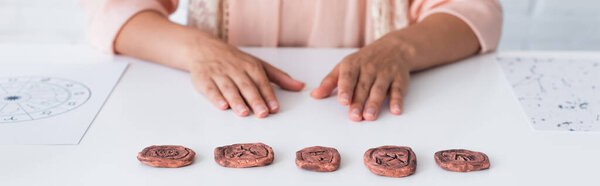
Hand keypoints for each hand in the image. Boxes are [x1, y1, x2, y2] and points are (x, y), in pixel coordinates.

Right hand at [188, 36, 304, 117]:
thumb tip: (300, 86)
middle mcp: (235, 70)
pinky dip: (216, 98)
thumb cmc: (235, 60)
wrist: (203, 47)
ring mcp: (219, 74)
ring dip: (236, 101)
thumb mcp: (258, 64)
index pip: (261, 82)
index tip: (275, 108)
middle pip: (246, 86)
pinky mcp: (203, 79)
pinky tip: (222, 106)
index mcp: (250, 66)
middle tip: (262, 113)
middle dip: (255, 100)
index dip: (268, 95)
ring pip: (229, 88)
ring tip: (244, 113)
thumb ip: (279, 77)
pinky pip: (210, 89)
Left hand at [311, 35, 412, 120]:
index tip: (342, 101)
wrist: (394, 48)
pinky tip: (396, 111)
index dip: (345, 88)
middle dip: (358, 102)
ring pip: (379, 89)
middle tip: (354, 117)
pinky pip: (398, 90)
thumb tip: (314, 95)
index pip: (348, 76)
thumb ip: (329, 82)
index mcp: (353, 65)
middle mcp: (369, 68)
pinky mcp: (399, 78)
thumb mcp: (344, 66)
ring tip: (369, 117)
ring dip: (375, 103)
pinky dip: (398, 100)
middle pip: (363, 87)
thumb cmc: (364, 61)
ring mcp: (385, 73)